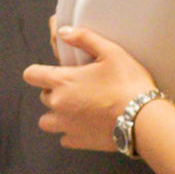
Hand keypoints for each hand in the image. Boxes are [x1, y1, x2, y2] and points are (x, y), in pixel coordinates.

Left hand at [24, 25, 157, 151]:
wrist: (143, 119)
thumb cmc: (128, 83)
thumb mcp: (111, 52)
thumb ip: (84, 38)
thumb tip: (64, 32)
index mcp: (63, 81)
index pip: (31, 75)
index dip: (38, 72)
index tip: (48, 72)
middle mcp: (59, 105)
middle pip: (43, 97)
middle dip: (54, 91)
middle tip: (76, 87)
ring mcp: (66, 126)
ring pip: (46, 121)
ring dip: (56, 114)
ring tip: (75, 109)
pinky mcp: (78, 141)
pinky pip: (64, 137)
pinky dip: (70, 131)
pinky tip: (85, 124)